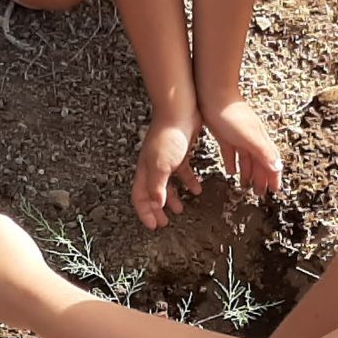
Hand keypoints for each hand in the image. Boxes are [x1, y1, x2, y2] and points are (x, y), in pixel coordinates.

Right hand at [133, 115, 202, 229]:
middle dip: (157, 209)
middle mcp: (153, 167)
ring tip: (180, 209)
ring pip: (167, 184)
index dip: (144, 213)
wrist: (180, 111)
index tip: (153, 226)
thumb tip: (156, 205)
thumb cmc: (168, 136)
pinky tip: (197, 189)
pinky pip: (183, 173)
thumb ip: (157, 187)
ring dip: (173, 198)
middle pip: (151, 193)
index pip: (139, 197)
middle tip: (164, 223)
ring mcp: (166, 160)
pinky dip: (189, 182)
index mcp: (145, 171)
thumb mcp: (161, 166)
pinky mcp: (180, 153)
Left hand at [201, 96, 283, 195]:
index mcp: (260, 140)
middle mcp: (252, 139)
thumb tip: (278, 168)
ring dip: (247, 173)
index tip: (275, 191)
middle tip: (260, 194)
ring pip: (246, 159)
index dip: (274, 177)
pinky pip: (231, 153)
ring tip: (245, 186)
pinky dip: (232, 163)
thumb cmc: (231, 114)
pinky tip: (230, 171)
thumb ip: (263, 152)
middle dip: (261, 178)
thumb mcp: (249, 136)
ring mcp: (239, 137)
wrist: (213, 95)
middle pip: (259, 163)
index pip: (271, 162)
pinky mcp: (224, 135)